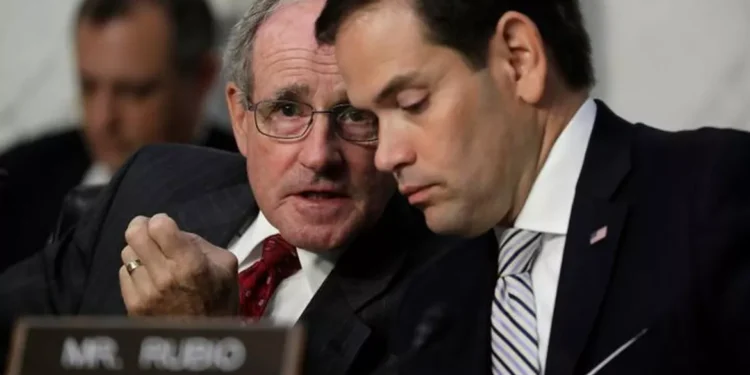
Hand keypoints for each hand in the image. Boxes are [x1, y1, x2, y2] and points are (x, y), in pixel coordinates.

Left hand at [119, 213, 238, 315]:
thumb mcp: (225, 265)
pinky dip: (135, 272)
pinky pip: (123, 274)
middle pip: (134, 234)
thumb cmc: (220, 300)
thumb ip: (200, 243)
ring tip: (153, 260)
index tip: (167, 227)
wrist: (206, 339)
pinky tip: (148, 279)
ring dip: (139, 252)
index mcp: (189, 263)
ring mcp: (145, 292)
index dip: (161, 221)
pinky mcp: (133, 305)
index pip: (158, 225)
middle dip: (142, 227)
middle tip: (150, 232)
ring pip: (127, 253)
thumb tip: (174, 233)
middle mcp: (164, 275)